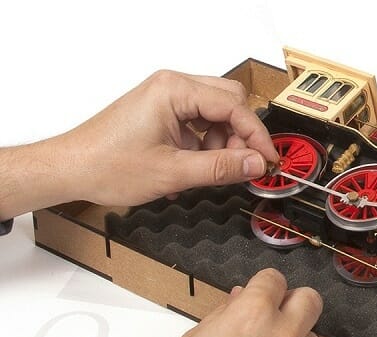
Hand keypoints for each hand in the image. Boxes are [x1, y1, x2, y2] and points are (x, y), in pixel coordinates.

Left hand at [0, 70, 279, 218]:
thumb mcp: (173, 173)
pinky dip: (205, 144)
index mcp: (174, 90)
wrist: (71, 169)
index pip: (233, 106)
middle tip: (242, 165)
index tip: (268, 159)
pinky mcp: (161, 112)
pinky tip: (194, 168)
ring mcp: (165, 98)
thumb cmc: (107, 164)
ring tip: (211, 171)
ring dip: (222, 142)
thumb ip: (221, 167)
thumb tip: (256, 164)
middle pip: (228, 102)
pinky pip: (198, 122)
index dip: (255, 135)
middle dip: (239, 135)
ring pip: (215, 113)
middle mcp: (171, 86)